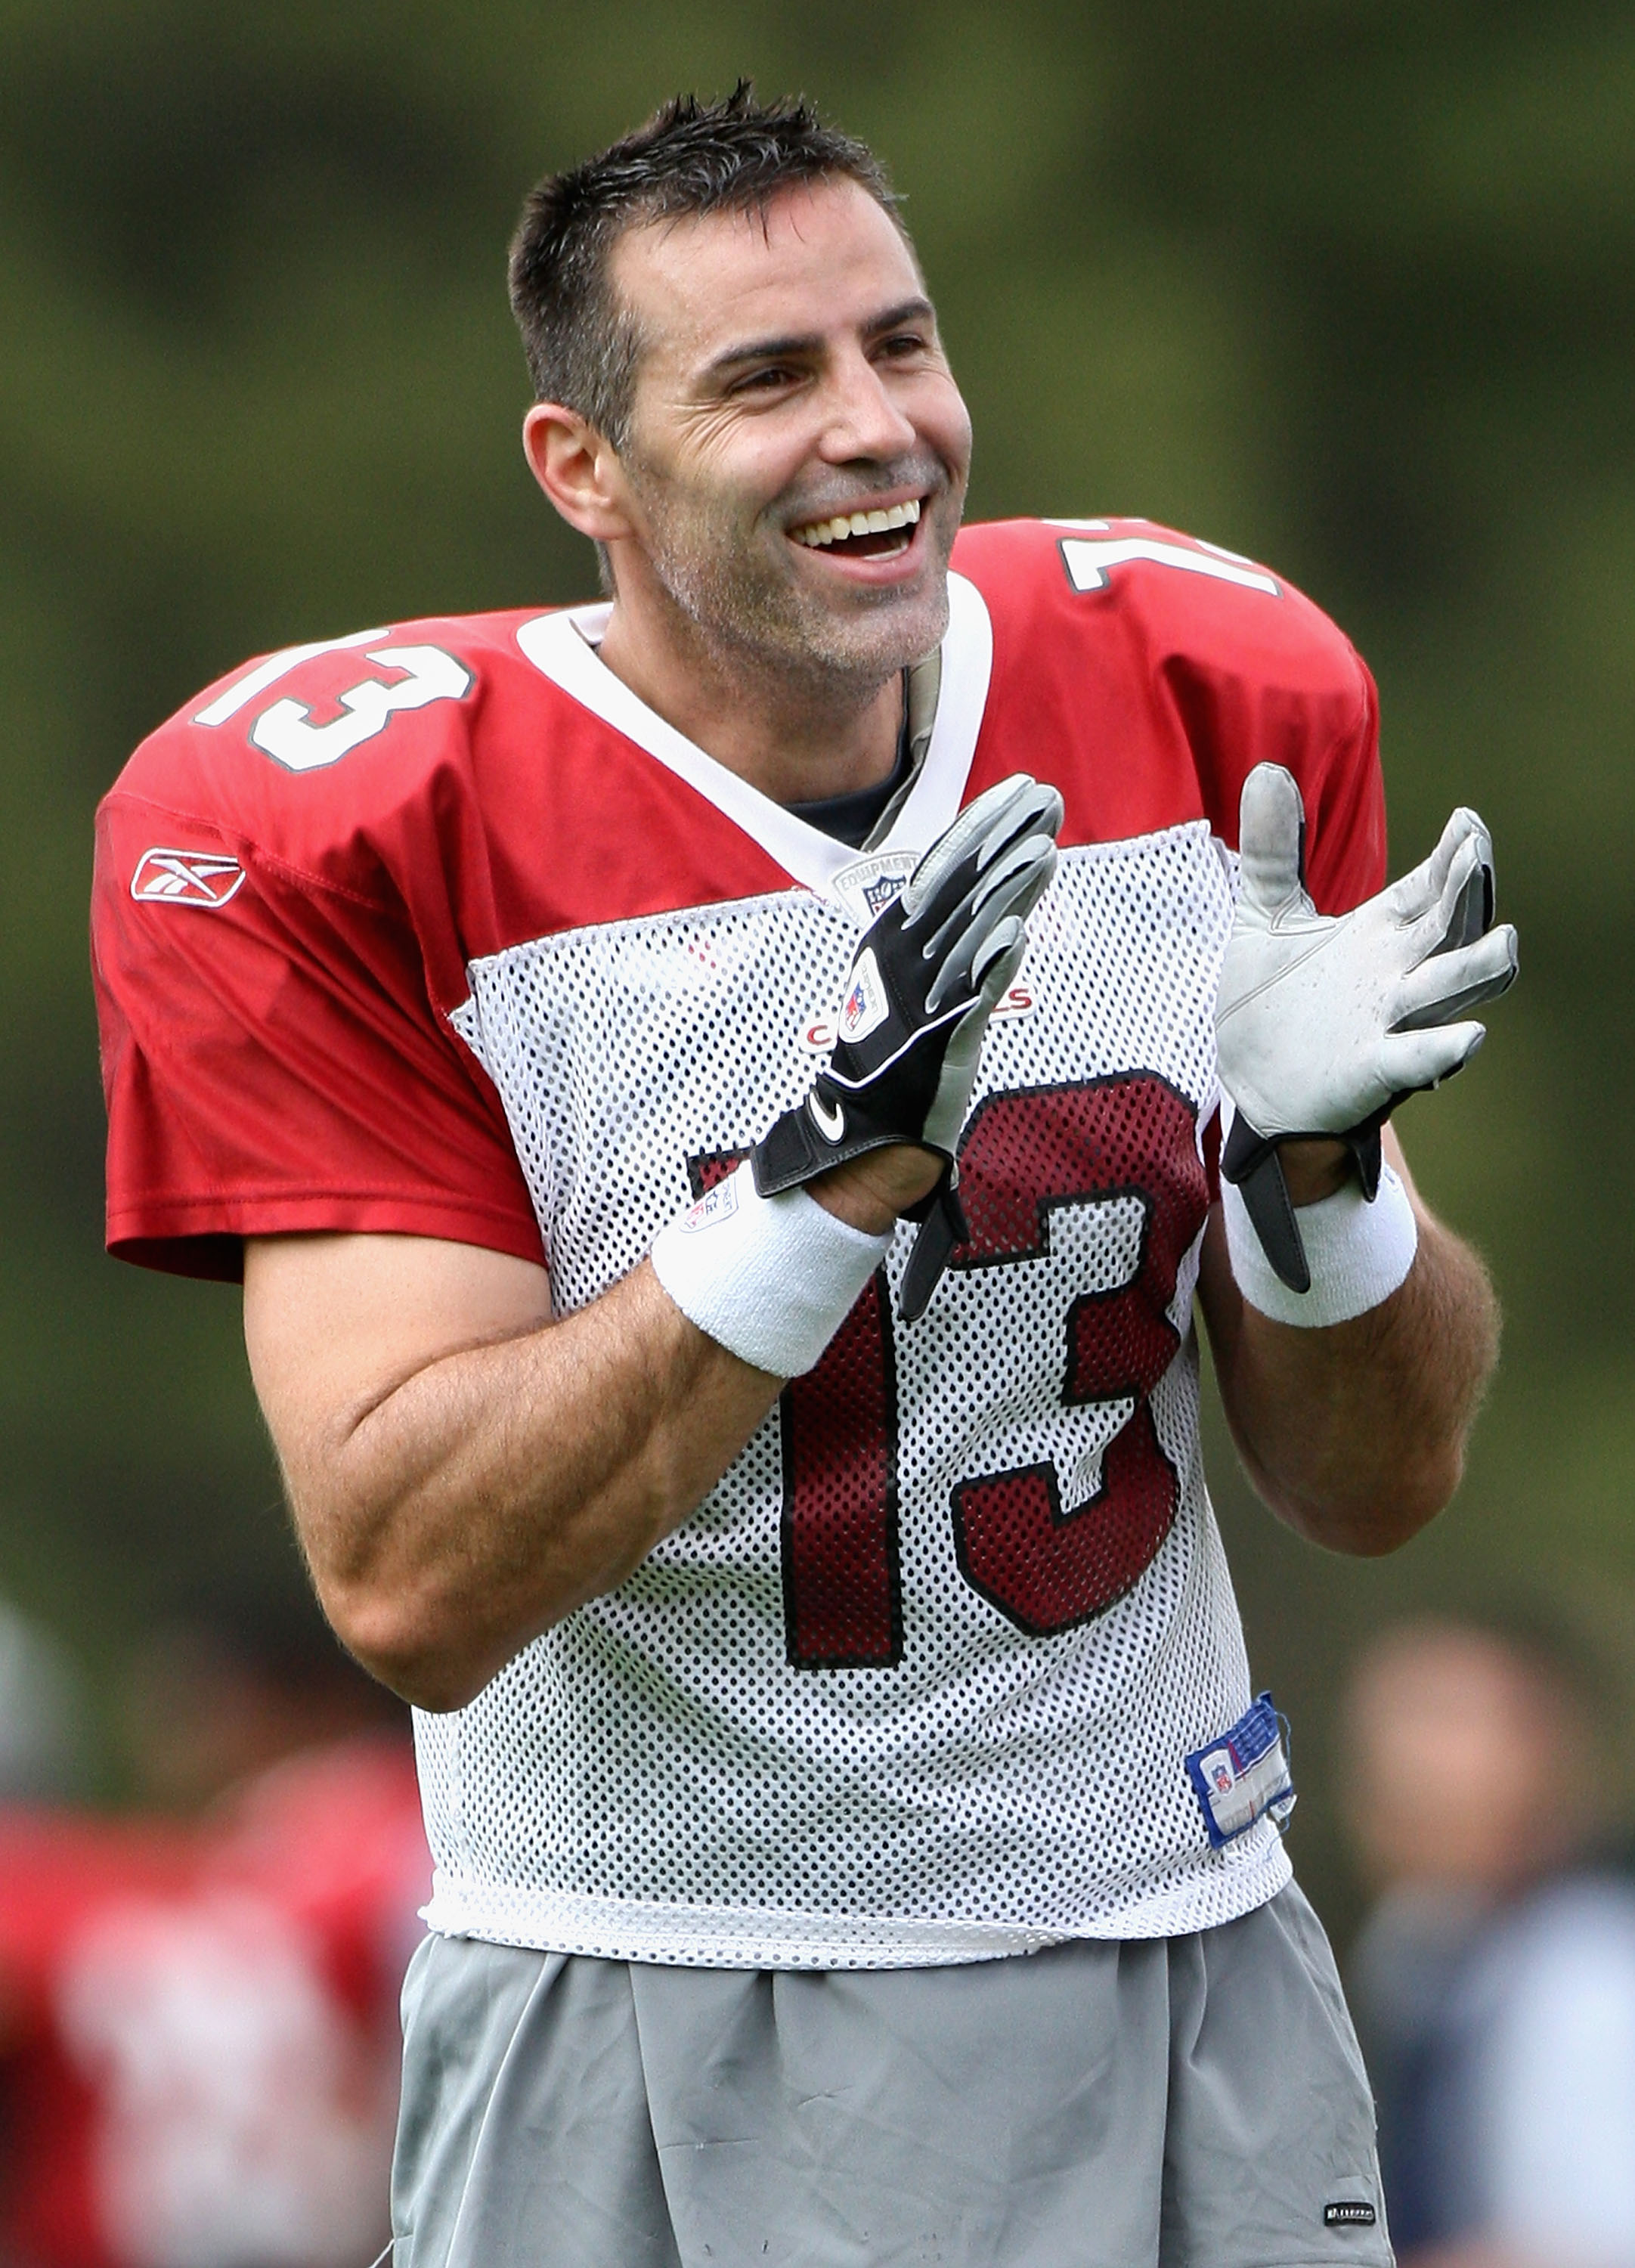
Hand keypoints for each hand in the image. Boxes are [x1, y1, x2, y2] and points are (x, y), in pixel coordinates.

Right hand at [753, 772, 1062, 1315]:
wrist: (866, 1138)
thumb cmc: (897, 1062)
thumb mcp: (920, 991)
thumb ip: (954, 945)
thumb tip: (999, 902)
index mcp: (896, 942)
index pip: (946, 870)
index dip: (985, 826)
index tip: (1024, 790)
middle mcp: (904, 962)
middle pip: (960, 887)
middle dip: (1004, 837)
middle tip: (1048, 797)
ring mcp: (920, 1000)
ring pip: (967, 933)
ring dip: (1006, 889)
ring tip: (1046, 848)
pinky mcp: (937, 1044)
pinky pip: (966, 999)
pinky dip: (988, 967)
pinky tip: (1016, 935)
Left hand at [1216, 762, 1516, 1289]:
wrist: (1248, 1081)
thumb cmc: (1271, 1002)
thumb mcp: (1264, 917)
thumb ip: (1272, 851)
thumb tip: (1267, 769)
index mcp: (1377, 933)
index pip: (1427, 888)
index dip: (1451, 859)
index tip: (1468, 823)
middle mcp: (1393, 973)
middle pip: (1447, 929)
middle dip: (1466, 895)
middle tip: (1477, 857)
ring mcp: (1387, 1021)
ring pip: (1448, 991)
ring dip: (1477, 969)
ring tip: (1504, 943)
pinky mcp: (1370, 1069)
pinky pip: (1414, 1058)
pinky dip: (1442, 1049)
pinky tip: (1468, 1036)